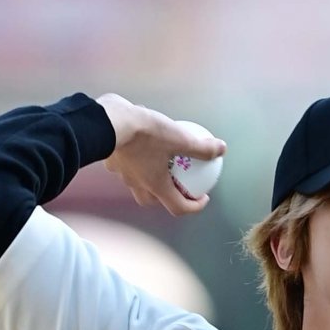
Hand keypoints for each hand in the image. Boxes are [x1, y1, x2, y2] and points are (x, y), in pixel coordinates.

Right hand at [96, 94, 225, 216]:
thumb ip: (201, 146)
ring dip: (150, 180)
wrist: (108, 122)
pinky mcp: (112, 161)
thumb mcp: (179, 137)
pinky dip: (136, 162)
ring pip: (138, 185)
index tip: (202, 197)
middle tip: (179, 184)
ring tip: (158, 164)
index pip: (179, 207)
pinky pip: (126, 166)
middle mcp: (138, 185)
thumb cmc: (145, 132)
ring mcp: (123, 175)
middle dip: (168, 197)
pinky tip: (140, 146)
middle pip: (155, 200)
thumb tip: (221, 149)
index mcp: (156, 186)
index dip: (194, 206)